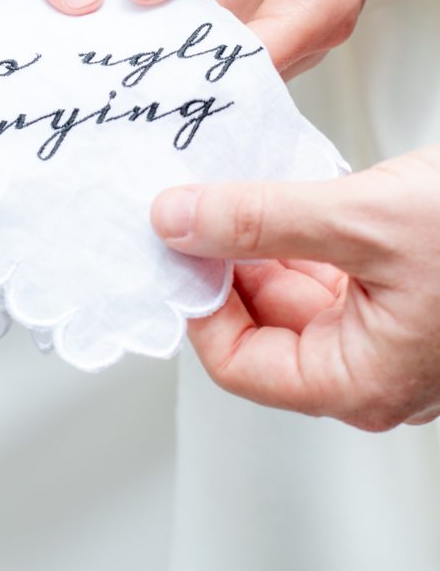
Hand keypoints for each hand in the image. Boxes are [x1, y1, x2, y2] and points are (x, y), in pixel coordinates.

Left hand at [120, 0, 439, 77]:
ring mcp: (282, 17)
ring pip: (206, 40)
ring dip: (158, 16)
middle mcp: (303, 27)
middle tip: (95, 30)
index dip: (178, 69)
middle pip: (218, 64)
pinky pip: (208, 11)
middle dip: (157, 45)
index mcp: (319, 9)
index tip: (121, 55)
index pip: (241, 69)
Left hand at [150, 146, 439, 429]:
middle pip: (260, 323)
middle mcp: (370, 363)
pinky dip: (293, 229)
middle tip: (189, 205)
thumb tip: (178, 220)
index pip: (239, 363)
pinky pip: (324, 264)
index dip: (198, 301)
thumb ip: (262, 221)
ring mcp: (386, 325)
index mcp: (360, 381)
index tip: (173, 244)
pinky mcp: (397, 285)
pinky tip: (278, 190)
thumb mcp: (365, 220)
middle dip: (223, 261)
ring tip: (229, 188)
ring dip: (256, 239)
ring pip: (290, 289)